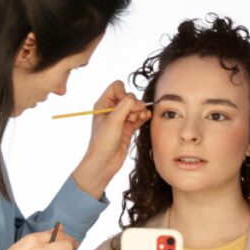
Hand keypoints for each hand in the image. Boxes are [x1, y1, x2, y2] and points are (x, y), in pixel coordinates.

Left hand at [73, 81, 150, 197]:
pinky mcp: (128, 128)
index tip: (125, 104)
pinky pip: (139, 116)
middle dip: (133, 104)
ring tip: (139, 118)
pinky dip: (143, 115)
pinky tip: (146, 117)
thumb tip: (136, 99)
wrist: (104, 162)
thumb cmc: (102, 143)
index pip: (116, 87)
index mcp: (103, 105)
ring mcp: (120, 119)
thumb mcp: (113, 121)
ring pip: (135, 106)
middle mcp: (111, 110)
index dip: (123, 93)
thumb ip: (125, 106)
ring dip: (139, 110)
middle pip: (128, 96)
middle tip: (132, 116)